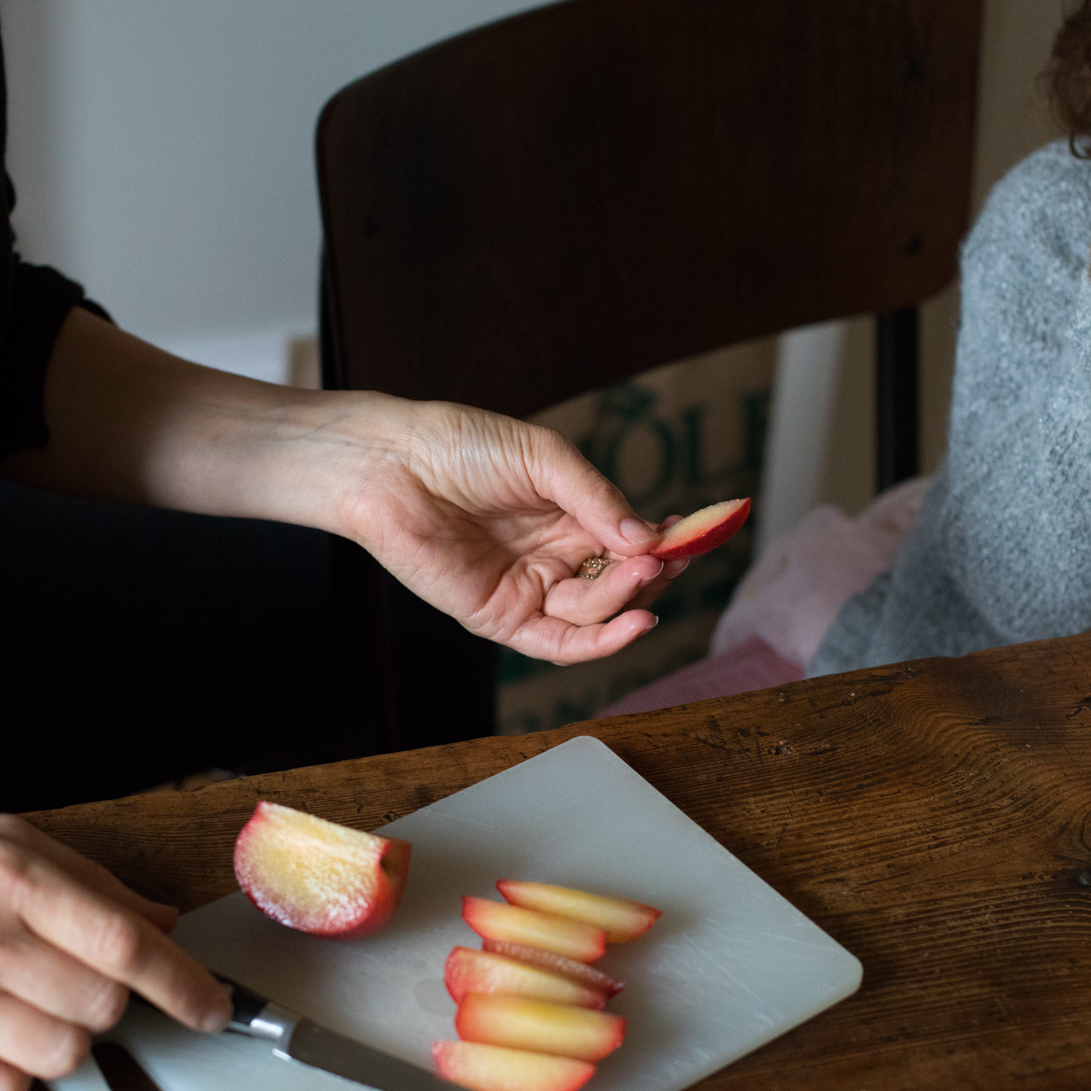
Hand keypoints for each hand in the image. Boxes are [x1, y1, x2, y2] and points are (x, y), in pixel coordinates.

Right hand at [0, 814, 229, 1090]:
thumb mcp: (1, 838)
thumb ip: (89, 880)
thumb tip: (162, 921)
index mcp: (13, 881)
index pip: (123, 944)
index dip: (182, 982)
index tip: (212, 1006)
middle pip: (102, 1007)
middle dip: (112, 1003)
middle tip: (81, 982)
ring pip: (61, 1057)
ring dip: (66, 1040)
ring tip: (30, 1007)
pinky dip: (14, 1081)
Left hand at [342, 400, 682, 663]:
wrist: (392, 465)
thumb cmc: (461, 447)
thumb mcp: (545, 459)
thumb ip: (597, 500)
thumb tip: (649, 539)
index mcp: (568, 515)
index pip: (630, 541)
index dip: (665, 543)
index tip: (698, 534)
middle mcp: (553, 557)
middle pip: (621, 582)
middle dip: (652, 572)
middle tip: (671, 555)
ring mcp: (529, 590)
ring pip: (597, 612)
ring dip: (627, 595)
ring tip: (644, 568)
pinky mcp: (501, 617)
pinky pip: (560, 644)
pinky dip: (601, 641)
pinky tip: (635, 622)